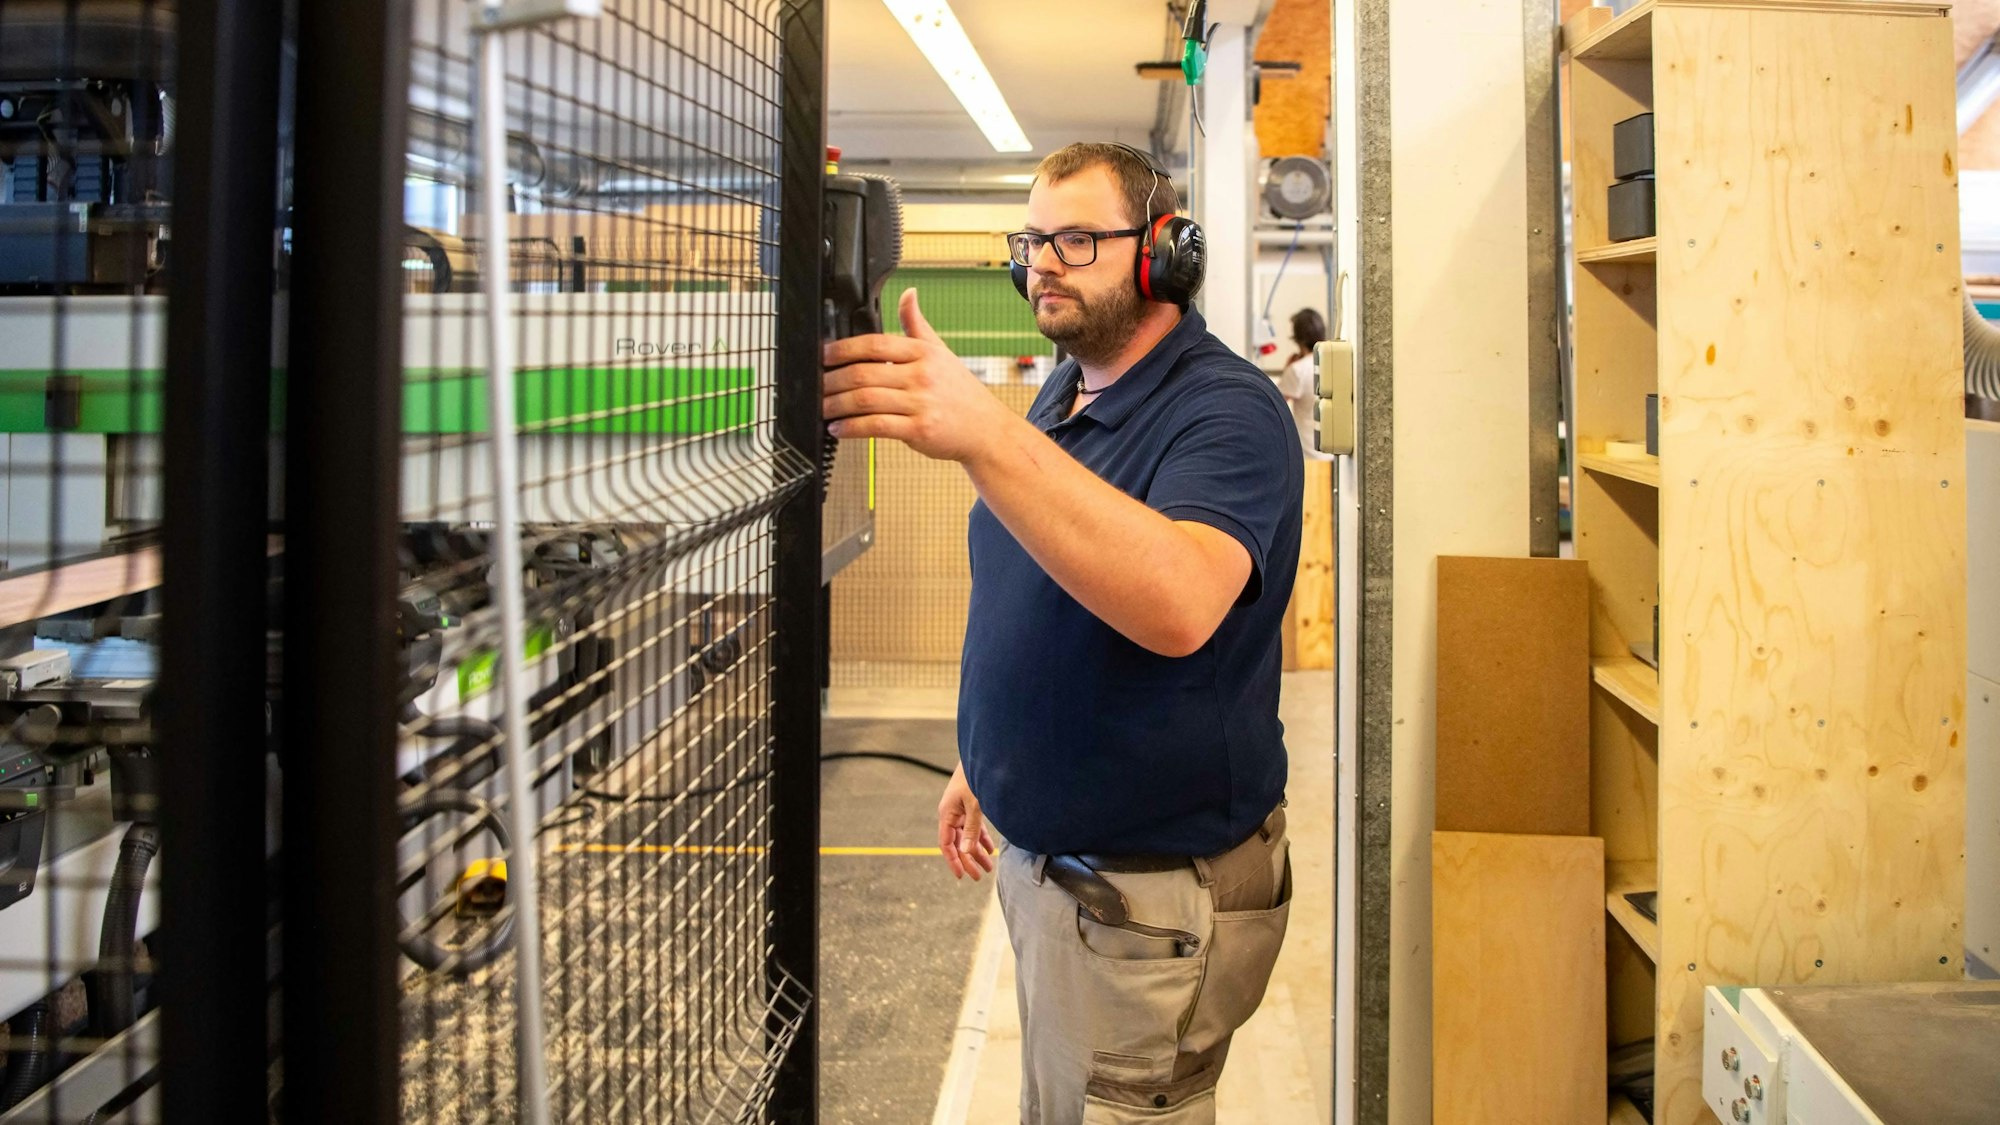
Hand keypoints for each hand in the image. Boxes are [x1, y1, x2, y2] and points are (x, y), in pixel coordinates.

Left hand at [823, 288, 1019, 463]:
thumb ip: (917, 325)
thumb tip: (908, 294)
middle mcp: (921, 375)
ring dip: (837, 405)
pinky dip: (851, 428)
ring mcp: (921, 403)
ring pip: (866, 400)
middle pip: (864, 372)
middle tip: (816, 386)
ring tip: (823, 408)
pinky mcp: (919, 430)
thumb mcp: (941, 351)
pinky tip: (839, 428)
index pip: (874, 344)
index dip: (843, 349)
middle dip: (832, 380)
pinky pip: (876, 426)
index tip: (823, 356)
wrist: (986, 429)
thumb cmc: (961, 392)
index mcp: (923, 352)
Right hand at [936, 763, 996, 881]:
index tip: (962, 875)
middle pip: (958, 843)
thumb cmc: (974, 778)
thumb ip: (971, 829)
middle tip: (980, 876)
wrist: (981, 757)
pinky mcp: (969, 806)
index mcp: (947, 814)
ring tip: (988, 866)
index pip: (946, 844)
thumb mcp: (975, 806)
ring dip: (977, 851)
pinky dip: (981, 838)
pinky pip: (974, 827)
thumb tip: (965, 851)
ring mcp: (960, 810)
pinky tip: (990, 849)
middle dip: (969, 860)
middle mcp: (951, 814)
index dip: (953, 861)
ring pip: (967, 836)